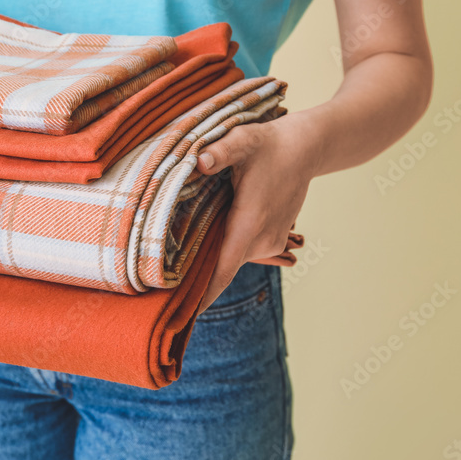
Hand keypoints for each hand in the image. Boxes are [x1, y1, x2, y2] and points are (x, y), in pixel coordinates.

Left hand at [194, 112, 320, 314]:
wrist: (305, 148)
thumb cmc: (269, 145)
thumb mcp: (243, 141)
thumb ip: (220, 152)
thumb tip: (198, 161)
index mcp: (249, 225)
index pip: (222, 271)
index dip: (202, 296)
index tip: (180, 318)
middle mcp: (260, 240)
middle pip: (220, 268)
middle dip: (193, 276)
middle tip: (155, 288)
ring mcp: (268, 241)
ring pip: (229, 257)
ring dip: (208, 255)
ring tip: (176, 258)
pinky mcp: (270, 238)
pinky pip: (238, 249)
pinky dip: (222, 246)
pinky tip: (205, 233)